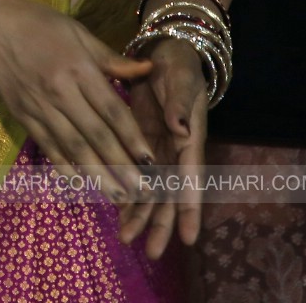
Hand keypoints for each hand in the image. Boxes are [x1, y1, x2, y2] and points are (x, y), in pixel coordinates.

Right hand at [0, 0, 157, 207]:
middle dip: (121, 166)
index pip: (112, 110)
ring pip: (72, 146)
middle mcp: (60, 91)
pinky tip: (79, 183)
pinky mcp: (22, 115)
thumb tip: (148, 69)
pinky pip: (47, 145)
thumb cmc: (39, 24)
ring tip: (117, 197)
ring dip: (97, 175)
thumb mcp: (79, 33)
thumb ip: (112, 59)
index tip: (151, 161)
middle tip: (142, 192)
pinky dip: (63, 166)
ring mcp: (39, 106)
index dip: (133, 138)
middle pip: (96, 135)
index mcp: (79, 69)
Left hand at [122, 37, 209, 257]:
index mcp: (189, 140)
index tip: (187, 237)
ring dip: (140, 213)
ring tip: (127, 238)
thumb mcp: (181, 81)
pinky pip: (132, 172)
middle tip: (150, 251)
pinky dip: (125, 191)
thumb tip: (182, 129)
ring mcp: (156, 149)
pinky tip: (115, 211)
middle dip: (160, 222)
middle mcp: (174, 151)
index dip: (188, 209)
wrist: (164, 54)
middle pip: (168, 194)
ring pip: (149, 188)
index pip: (190, 180)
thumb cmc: (178, 68)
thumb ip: (180, 105)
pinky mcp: (138, 142)